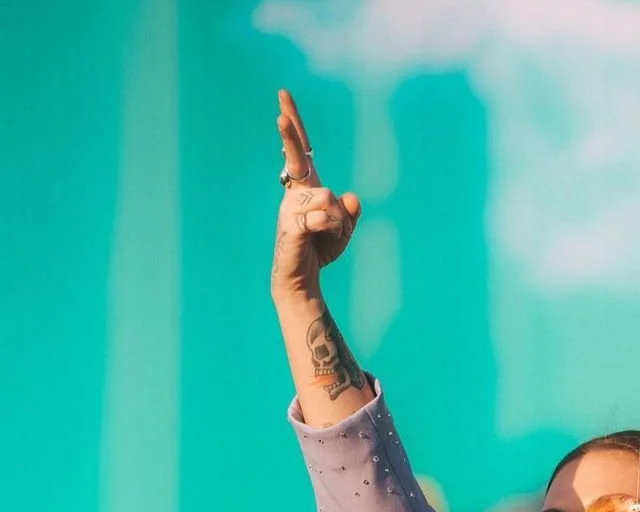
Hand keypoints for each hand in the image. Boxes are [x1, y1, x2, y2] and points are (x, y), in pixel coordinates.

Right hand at [271, 89, 361, 297]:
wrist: (303, 278)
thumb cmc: (321, 249)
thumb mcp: (345, 228)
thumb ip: (351, 211)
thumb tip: (350, 195)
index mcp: (307, 187)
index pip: (300, 149)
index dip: (293, 123)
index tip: (283, 96)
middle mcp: (294, 192)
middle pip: (296, 158)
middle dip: (289, 135)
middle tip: (280, 115)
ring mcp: (290, 208)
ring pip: (328, 198)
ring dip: (339, 221)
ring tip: (327, 235)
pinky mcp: (291, 227)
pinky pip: (322, 218)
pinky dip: (332, 229)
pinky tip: (319, 239)